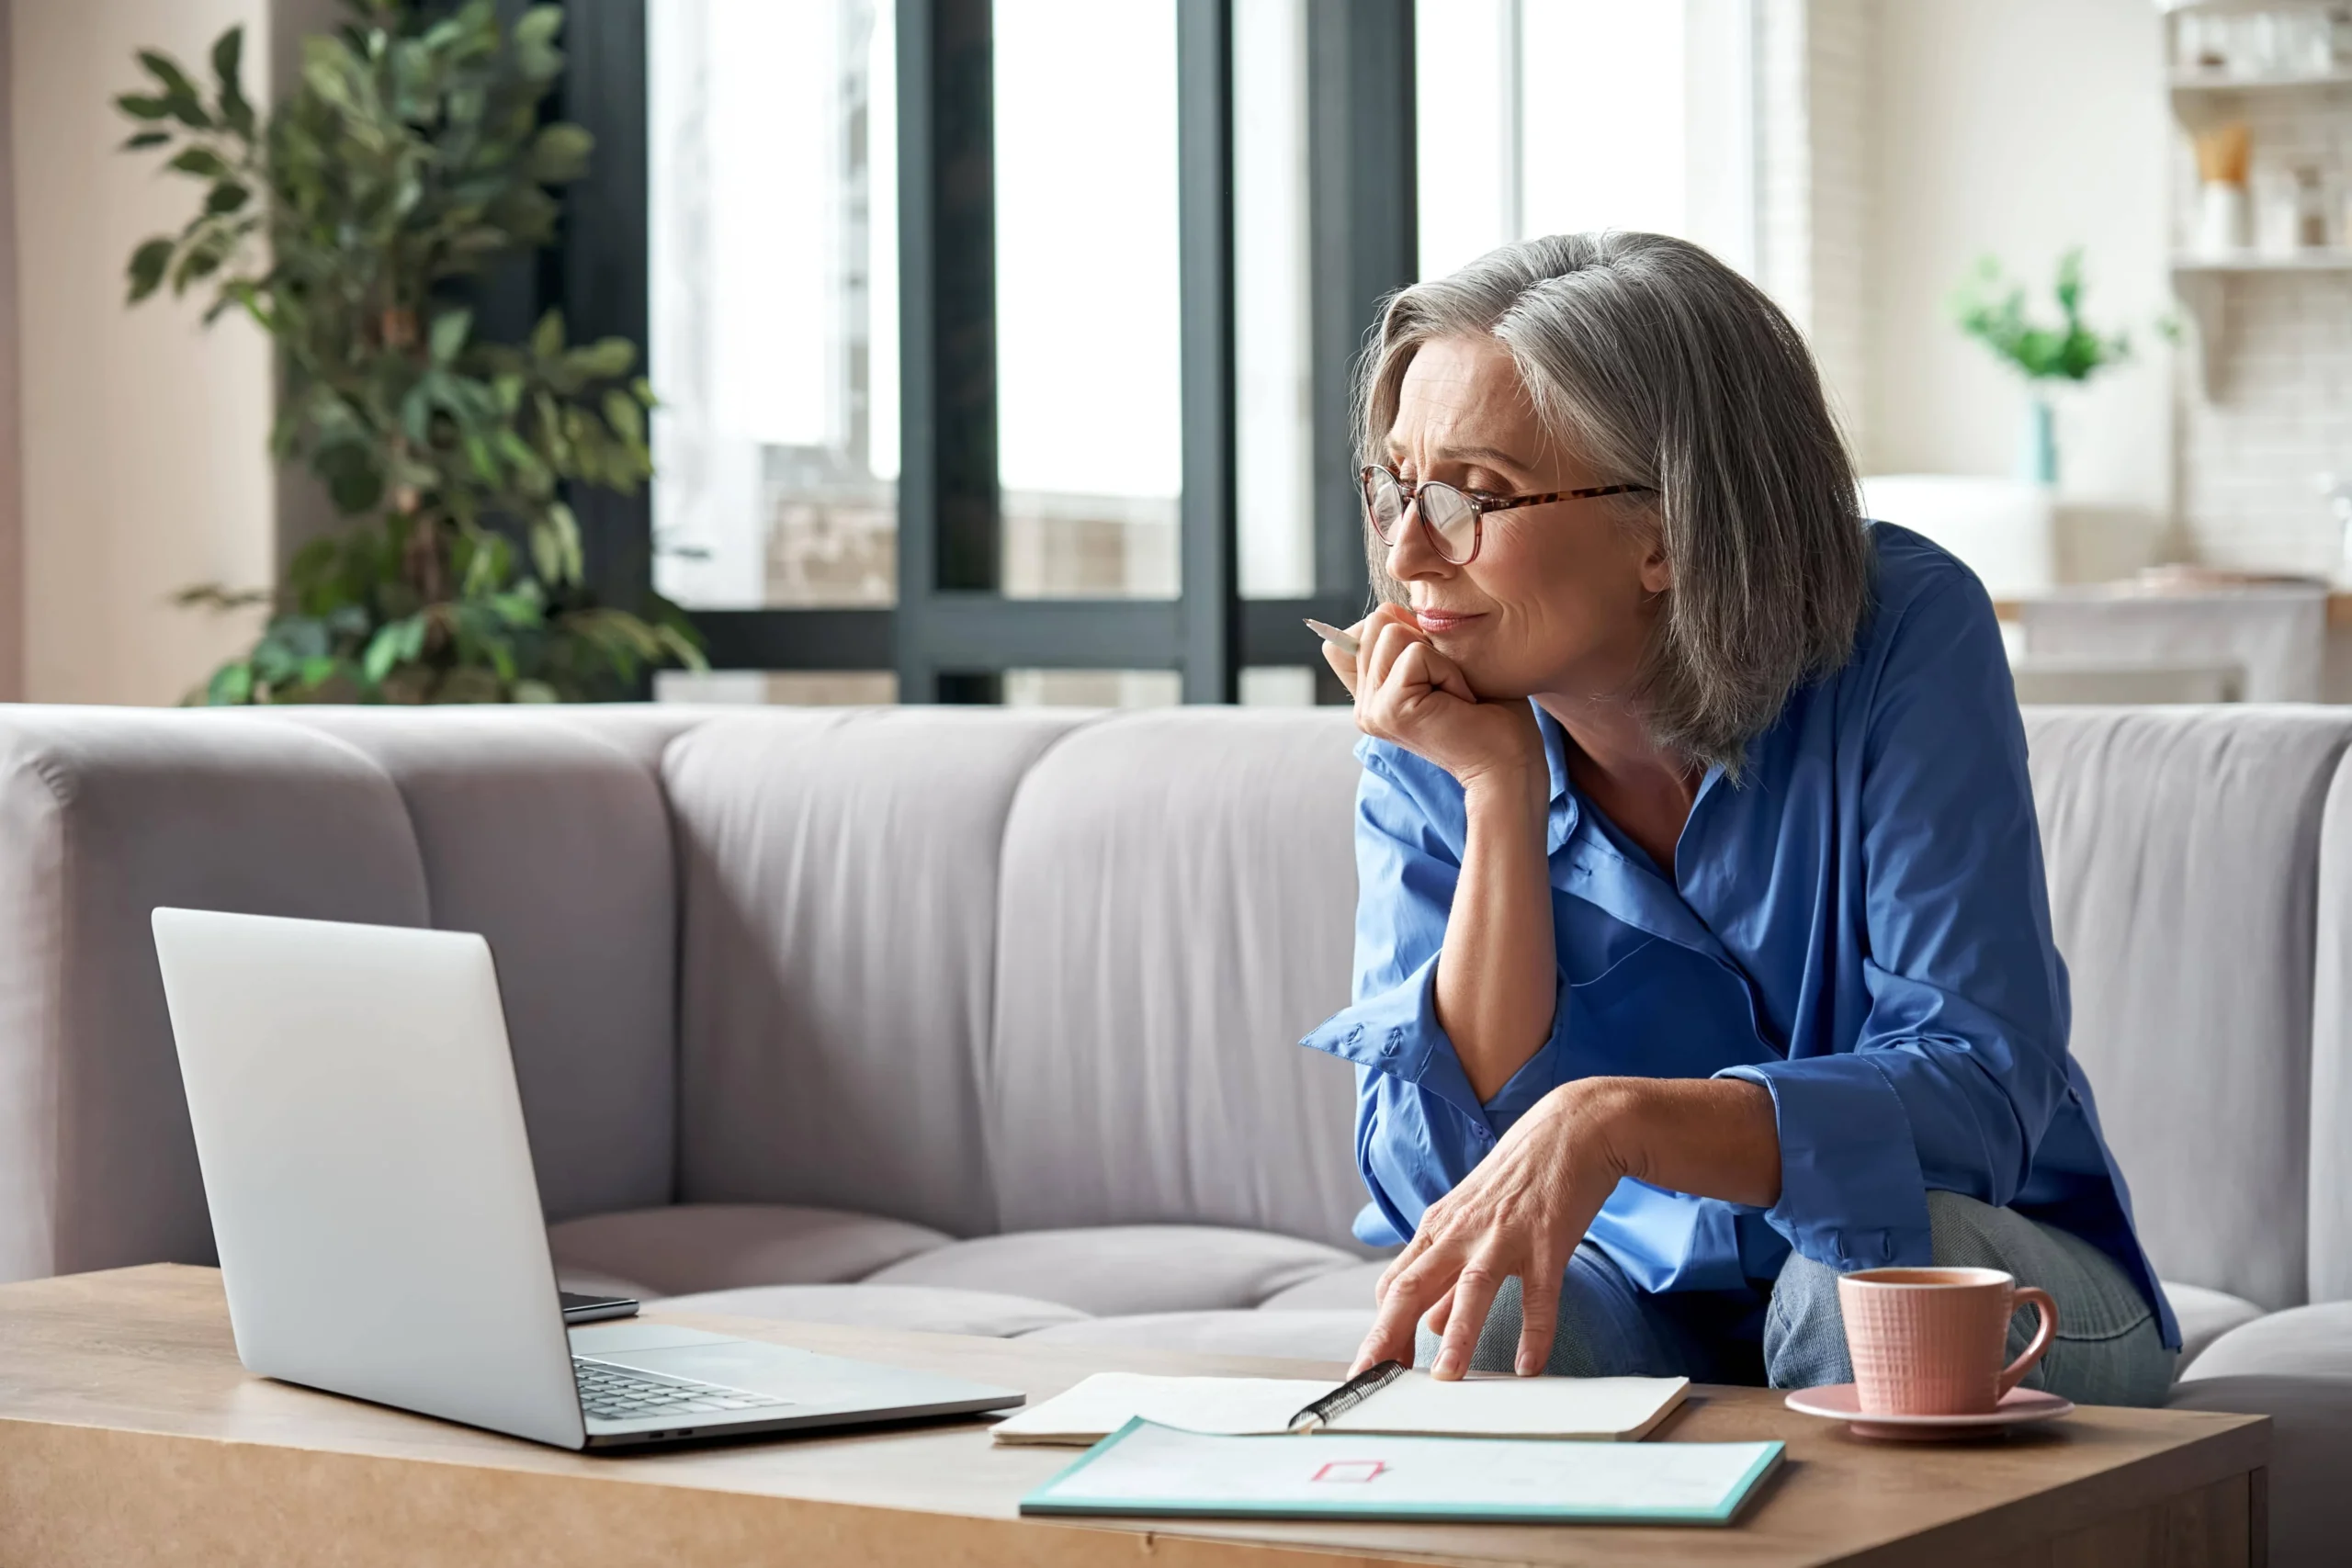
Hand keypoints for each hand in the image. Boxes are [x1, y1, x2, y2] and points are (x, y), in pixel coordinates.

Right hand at [1323, 605, 1541, 793]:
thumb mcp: (1441, 666)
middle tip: (1449, 684)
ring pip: (1391, 631)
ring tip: (1454, 693)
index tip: (1433, 671)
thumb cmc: (1489, 715)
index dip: (1398, 631)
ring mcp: (1372, 710)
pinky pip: (1416, 653)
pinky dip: (1448, 670)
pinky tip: (1460, 702)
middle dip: (1423, 640)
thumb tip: (1390, 611)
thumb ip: (1406, 642)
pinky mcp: (1390, 710)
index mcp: (1370, 697)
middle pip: (1375, 622)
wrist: (1509, 765)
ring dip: (1438, 656)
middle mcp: (1364, 706)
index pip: (1353, 634)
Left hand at [1350, 1080, 1631, 1379]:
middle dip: (1388, 1336)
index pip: (1394, 1285)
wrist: (1570, 1129)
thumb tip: (1427, 1324)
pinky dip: (1535, 1331)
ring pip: (1470, 1288)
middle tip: (1372, 1379)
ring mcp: (1504, 1235)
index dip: (1380, 1329)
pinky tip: (1528, 1366)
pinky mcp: (1547, 1239)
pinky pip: (1539, 1293)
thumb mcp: (1471, 1222)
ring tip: (1446, 1378)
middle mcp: (1461, 1232)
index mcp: (1438, 1229)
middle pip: (1412, 1286)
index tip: (1372, 1369)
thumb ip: (1447, 1275)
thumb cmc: (1517, 1179)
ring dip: (1456, 1335)